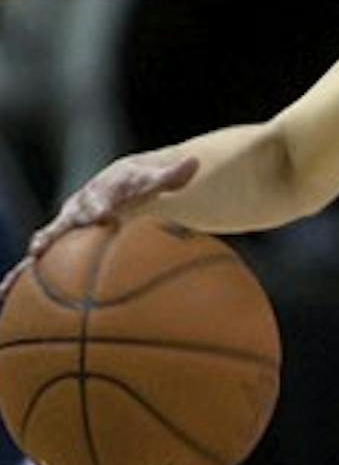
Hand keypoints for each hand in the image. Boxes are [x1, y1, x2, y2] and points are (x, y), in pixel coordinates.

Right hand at [0, 155, 197, 298]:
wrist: (118, 186)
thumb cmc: (139, 185)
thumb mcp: (155, 180)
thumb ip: (171, 176)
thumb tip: (194, 163)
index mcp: (101, 192)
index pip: (100, 199)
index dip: (100, 206)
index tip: (103, 216)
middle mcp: (78, 209)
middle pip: (67, 223)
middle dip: (59, 234)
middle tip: (45, 247)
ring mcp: (67, 228)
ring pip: (44, 245)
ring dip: (29, 262)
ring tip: (10, 284)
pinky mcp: (62, 246)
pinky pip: (40, 265)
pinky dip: (22, 280)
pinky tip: (6, 301)